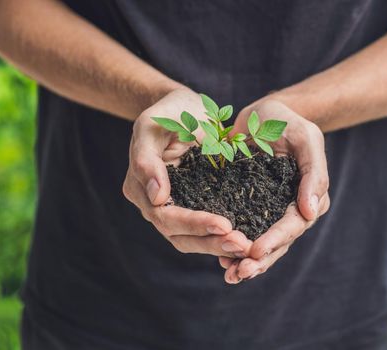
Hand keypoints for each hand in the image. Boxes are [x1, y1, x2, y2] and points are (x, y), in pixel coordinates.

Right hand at [123, 88, 251, 257]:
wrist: (188, 109)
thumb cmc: (169, 111)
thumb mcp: (153, 124)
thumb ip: (146, 158)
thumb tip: (157, 197)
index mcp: (139, 188)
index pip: (164, 216)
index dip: (193, 223)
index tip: (224, 224)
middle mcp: (155, 204)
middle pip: (179, 236)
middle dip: (211, 242)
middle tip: (242, 244)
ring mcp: (176, 207)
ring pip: (193, 239)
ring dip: (219, 245)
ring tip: (246, 246)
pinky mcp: (196, 205)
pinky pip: (206, 230)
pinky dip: (223, 237)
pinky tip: (245, 240)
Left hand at [219, 99, 329, 282]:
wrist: (264, 114)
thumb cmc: (287, 122)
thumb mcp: (305, 138)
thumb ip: (313, 173)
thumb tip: (311, 212)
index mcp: (309, 195)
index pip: (294, 224)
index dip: (275, 240)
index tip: (255, 251)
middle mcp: (291, 208)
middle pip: (279, 242)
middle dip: (260, 260)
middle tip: (238, 273)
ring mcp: (270, 210)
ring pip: (262, 242)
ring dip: (246, 261)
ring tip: (230, 275)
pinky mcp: (249, 206)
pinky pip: (244, 230)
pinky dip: (234, 246)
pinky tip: (220, 259)